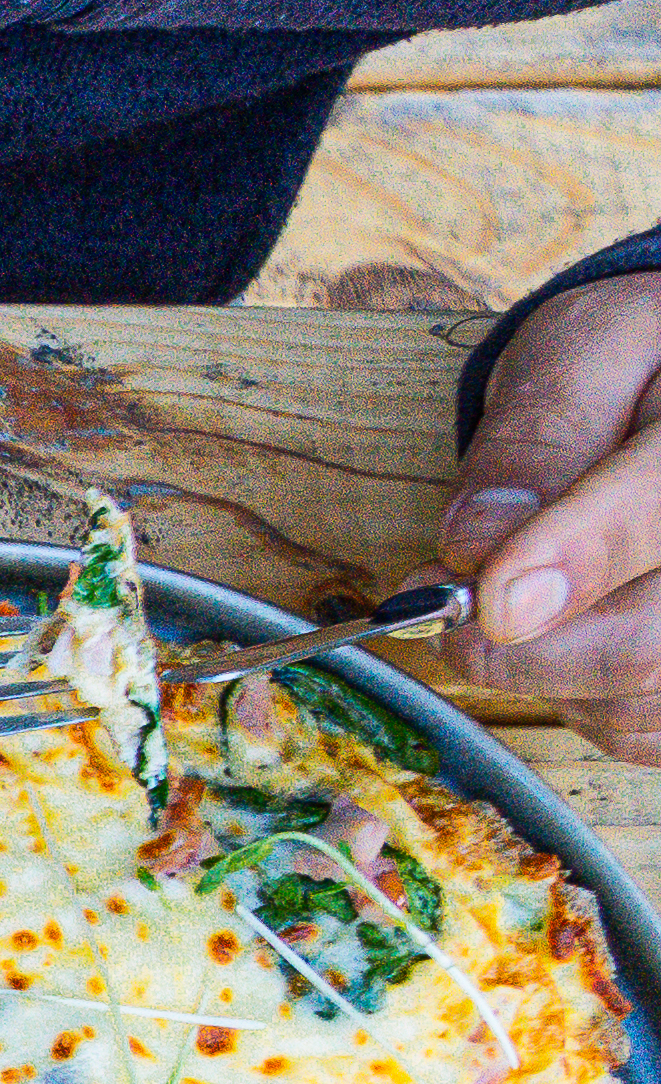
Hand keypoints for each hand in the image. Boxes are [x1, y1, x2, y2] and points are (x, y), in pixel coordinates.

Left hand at [445, 271, 660, 766]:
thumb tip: (479, 541)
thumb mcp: (587, 351)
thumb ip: (540, 435)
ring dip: (545, 672)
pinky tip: (573, 633)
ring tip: (527, 595)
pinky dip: (583, 701)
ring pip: (634, 705)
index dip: (566, 563)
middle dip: (517, 646)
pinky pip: (639, 732)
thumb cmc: (642, 363)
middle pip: (644, 650)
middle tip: (444, 600)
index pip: (656, 515)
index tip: (477, 592)